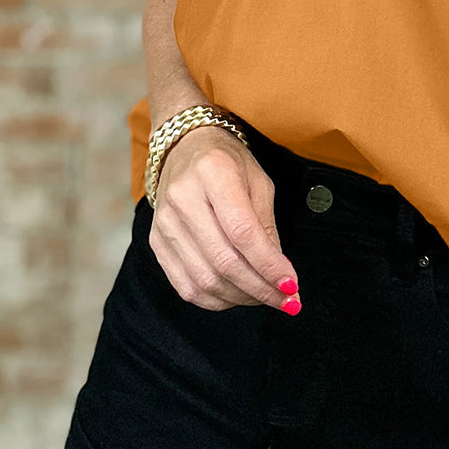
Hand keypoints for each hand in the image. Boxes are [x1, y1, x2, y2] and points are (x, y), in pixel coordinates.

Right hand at [149, 125, 299, 312]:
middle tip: (286, 300)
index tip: (292, 286)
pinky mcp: (156, 243)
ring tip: (265, 296)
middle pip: (224, 261)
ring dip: (241, 297)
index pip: (243, 232)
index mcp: (213, 172)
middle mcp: (182, 198)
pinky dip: (216, 300)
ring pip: (205, 280)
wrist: (184, 148)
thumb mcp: (258, 181)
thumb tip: (279, 275)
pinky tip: (238, 295)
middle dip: (260, 288)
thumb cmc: (228, 163)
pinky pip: (186, 286)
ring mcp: (164, 223)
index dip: (269, 265)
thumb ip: (266, 226)